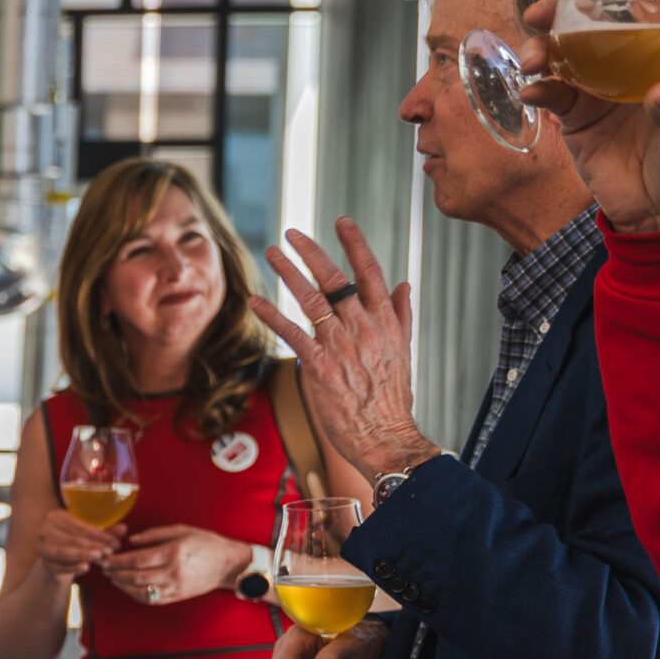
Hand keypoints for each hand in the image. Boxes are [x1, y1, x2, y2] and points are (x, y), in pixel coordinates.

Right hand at [34, 508, 125, 583]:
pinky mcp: (43, 563)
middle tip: (109, 552)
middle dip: (92, 546)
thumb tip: (124, 528)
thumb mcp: (89, 535)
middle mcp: (45, 530)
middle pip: (71, 539)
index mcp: (56, 516)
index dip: (99, 535)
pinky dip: (72, 567)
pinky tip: (85, 567)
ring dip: (83, 555)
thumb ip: (105, 532)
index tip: (115, 543)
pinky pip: (58, 566)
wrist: (57, 561)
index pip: (79, 526)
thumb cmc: (75, 542)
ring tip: (99, 558)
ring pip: (63, 552)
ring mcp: (42, 547)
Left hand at [100, 525, 249, 605]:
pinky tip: (128, 588)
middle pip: (135, 577)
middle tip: (104, 568)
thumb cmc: (205, 543)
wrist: (228, 564)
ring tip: (113, 578)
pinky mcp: (177, 596)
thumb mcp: (181, 530)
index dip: (118, 561)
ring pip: (141, 591)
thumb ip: (154, 535)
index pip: (137, 560)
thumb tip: (131, 540)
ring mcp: (175, 587)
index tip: (106, 558)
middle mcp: (173, 572)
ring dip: (123, 586)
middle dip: (116, 573)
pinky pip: (152, 599)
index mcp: (173, 553)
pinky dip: (136, 595)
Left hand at [249, 220, 445, 482]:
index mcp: (385, 321)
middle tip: (292, 233)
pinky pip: (292, 332)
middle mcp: (363, 327)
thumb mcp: (403, 351)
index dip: (354, 244)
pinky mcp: (319, 365)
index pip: (369, 272)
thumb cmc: (392, 399)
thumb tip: (403, 284)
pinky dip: (272, 314)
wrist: (386, 437)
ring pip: (312, 299)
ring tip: (272, 253)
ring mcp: (340, 345)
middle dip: (312, 252)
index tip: (341, 221)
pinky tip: (255, 301)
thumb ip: (401, 315)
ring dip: (289, 273)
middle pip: (335, 279)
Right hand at [522, 0, 659, 235]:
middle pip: (591, 25)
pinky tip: (530, 92)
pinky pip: (550, 95)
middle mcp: (628, 67)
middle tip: (544, 10)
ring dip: (542, 48)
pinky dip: (537, 90)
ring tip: (532, 56)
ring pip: (563, 54)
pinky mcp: (574, 119)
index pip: (645, 6)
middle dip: (563, 10)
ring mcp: (597, 91)